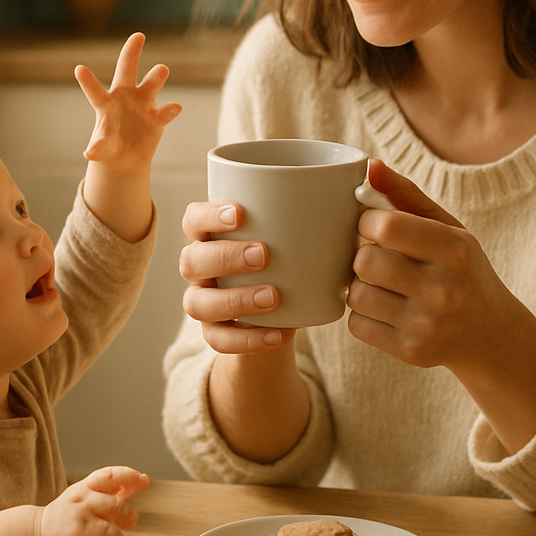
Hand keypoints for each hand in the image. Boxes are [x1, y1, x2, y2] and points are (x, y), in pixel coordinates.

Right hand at [33, 466, 148, 535]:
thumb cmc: (63, 521)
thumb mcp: (83, 502)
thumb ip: (104, 496)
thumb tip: (129, 488)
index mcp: (85, 487)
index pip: (109, 474)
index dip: (129, 475)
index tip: (144, 481)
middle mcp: (83, 494)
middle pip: (114, 486)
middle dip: (129, 501)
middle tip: (132, 520)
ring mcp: (81, 511)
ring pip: (114, 507)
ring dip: (127, 520)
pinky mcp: (80, 531)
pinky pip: (108, 534)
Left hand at [76, 32, 181, 176]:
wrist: (126, 157)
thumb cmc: (108, 147)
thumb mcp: (101, 149)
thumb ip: (97, 148)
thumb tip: (89, 153)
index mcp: (106, 103)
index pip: (95, 91)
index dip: (88, 81)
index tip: (79, 69)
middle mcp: (125, 97)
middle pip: (127, 71)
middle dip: (131, 53)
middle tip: (138, 36)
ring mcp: (143, 104)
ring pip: (150, 85)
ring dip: (156, 77)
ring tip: (162, 69)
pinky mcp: (157, 118)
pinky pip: (165, 112)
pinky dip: (170, 111)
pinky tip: (175, 108)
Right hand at [179, 200, 295, 352]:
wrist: (280, 309)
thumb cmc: (283, 258)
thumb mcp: (287, 237)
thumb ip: (302, 218)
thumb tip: (343, 195)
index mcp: (208, 236)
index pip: (194, 220)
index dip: (209, 215)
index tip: (240, 213)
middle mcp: (198, 268)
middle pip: (192, 260)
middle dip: (226, 257)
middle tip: (264, 255)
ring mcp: (202, 301)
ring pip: (196, 304)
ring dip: (236, 300)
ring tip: (273, 297)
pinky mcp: (214, 332)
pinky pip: (219, 340)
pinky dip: (249, 339)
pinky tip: (280, 334)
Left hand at [350, 159, 535, 451]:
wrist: (492, 334)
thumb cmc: (461, 269)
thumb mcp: (447, 227)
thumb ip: (406, 193)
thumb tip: (369, 165)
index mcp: (454, 249)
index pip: (386, 226)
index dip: (366, 222)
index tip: (373, 226)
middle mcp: (443, 290)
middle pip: (364, 262)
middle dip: (361, 255)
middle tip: (375, 256)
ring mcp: (427, 325)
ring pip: (356, 295)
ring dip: (358, 285)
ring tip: (379, 282)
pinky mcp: (412, 352)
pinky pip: (357, 325)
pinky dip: (361, 314)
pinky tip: (383, 308)